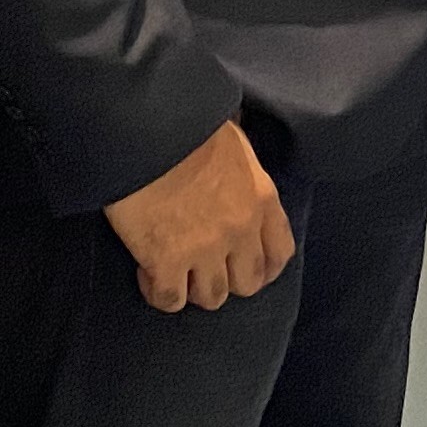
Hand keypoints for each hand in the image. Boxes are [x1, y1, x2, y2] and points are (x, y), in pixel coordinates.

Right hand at [104, 117, 291, 310]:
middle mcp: (241, 229)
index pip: (280, 252)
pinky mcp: (166, 261)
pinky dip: (159, 292)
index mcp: (261, 198)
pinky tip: (148, 274)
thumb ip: (242, 171)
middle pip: (248, 283)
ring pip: (212, 297)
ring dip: (194, 289)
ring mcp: (205, 249)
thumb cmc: (187, 126)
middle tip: (204, 268)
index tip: (246, 267)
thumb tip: (235, 173)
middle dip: (228, 280)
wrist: (147, 129)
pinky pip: (170, 299)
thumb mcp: (233, 142)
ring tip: (176, 272)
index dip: (264, 267)